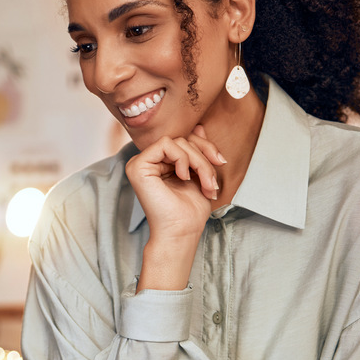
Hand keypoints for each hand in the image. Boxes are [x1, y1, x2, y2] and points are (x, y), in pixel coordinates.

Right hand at [126, 124, 224, 238]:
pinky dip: (181, 158)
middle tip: (212, 182)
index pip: (185, 140)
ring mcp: (141, 163)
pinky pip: (165, 144)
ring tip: (204, 184)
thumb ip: (197, 151)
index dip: (206, 147)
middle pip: (183, 139)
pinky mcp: (137, 166)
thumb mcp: (200, 174)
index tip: (221, 162)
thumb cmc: (190, 211)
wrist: (181, 232)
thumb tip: (199, 126)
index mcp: (161, 163)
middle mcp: (149, 162)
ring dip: (198, 162)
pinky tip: (183, 177)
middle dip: (204, 158)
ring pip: (177, 141)